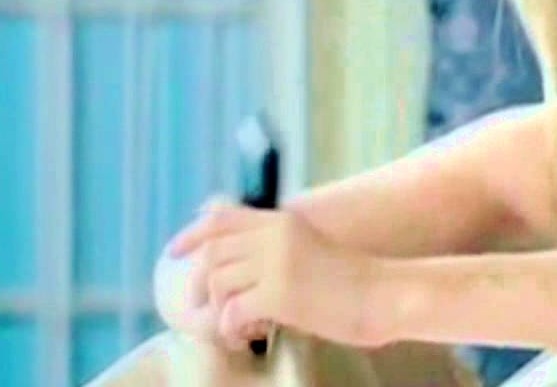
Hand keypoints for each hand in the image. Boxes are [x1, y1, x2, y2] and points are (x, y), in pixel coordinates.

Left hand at [168, 201, 386, 347]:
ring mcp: (278, 263)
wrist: (384, 294)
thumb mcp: (310, 248)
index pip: (220, 218)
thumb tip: (236, 262)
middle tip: (199, 309)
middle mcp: (276, 235)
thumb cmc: (351, 281)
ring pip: (218, 283)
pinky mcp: (281, 294)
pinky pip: (232, 311)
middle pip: (212, 253)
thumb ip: (277, 247)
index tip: (172, 252)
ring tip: (233, 330)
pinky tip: (244, 338)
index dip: (190, 234)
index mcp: (282, 221)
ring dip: (217, 311)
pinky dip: (229, 329)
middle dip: (196, 284)